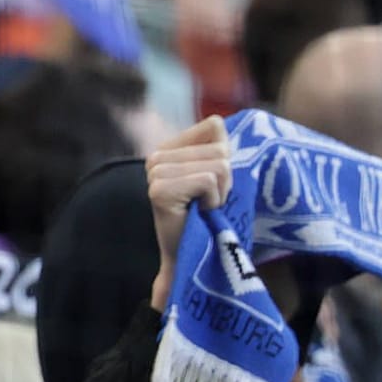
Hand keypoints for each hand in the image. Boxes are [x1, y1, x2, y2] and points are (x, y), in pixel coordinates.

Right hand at [145, 116, 231, 310]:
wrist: (193, 259)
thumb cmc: (207, 219)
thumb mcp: (217, 175)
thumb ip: (216, 145)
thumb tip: (218, 121)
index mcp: (167, 149)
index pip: (214, 127)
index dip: (226, 159)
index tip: (213, 186)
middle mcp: (155, 157)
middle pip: (221, 149)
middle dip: (226, 180)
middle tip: (210, 203)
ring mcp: (155, 173)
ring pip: (219, 166)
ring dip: (222, 193)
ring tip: (205, 210)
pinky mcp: (159, 189)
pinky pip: (209, 180)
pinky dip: (214, 201)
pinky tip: (201, 214)